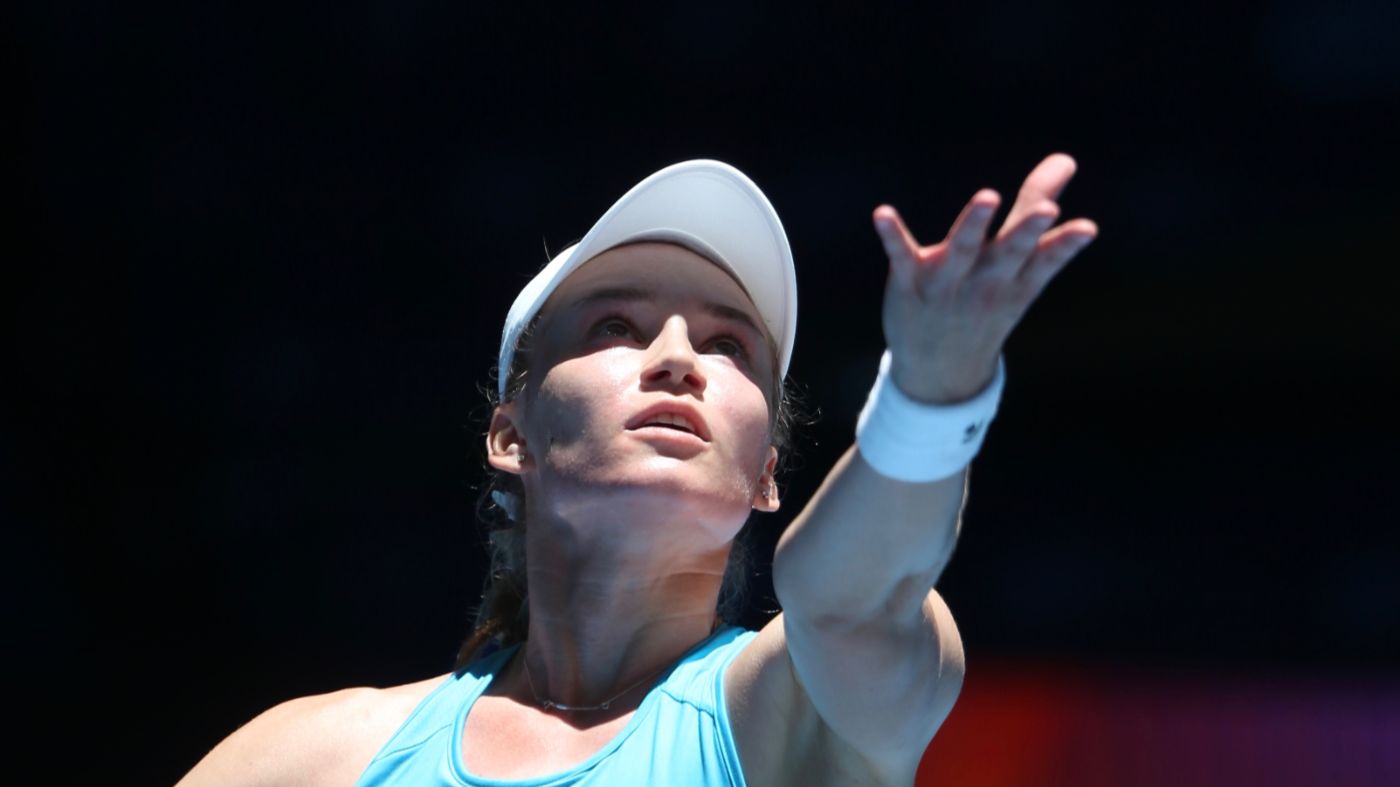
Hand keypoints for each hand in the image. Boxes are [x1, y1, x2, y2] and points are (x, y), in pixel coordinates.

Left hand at [872, 153, 1098, 403]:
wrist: (939, 372)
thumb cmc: (986, 307)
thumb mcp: (1019, 270)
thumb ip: (1036, 214)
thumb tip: (1066, 159)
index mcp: (1017, 280)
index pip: (1046, 258)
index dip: (1067, 243)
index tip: (1087, 228)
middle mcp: (986, 281)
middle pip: (1010, 253)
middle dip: (1027, 231)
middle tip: (1047, 210)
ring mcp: (947, 282)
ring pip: (961, 250)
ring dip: (973, 224)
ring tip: (988, 197)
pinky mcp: (910, 280)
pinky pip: (900, 254)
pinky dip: (892, 235)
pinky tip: (882, 213)